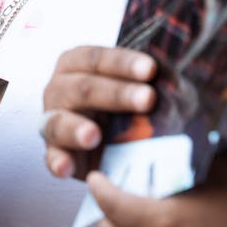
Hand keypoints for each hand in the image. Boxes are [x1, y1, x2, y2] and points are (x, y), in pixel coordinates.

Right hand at [41, 46, 158, 178]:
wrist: (123, 141)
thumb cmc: (135, 104)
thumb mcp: (149, 88)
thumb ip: (159, 81)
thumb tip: (174, 81)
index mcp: (78, 62)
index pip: (97, 59)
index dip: (123, 63)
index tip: (151, 69)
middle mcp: (59, 88)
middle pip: (84, 88)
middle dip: (116, 94)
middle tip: (147, 100)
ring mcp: (53, 120)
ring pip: (59, 121)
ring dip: (76, 129)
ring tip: (94, 136)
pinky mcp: (55, 153)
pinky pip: (51, 158)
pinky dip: (57, 163)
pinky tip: (67, 168)